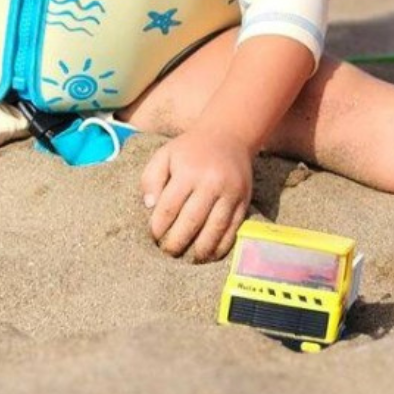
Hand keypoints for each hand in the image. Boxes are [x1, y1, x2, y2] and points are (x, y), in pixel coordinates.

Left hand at [141, 127, 254, 262]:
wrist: (228, 135)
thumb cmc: (190, 149)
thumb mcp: (165, 155)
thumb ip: (151, 179)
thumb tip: (150, 207)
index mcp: (188, 171)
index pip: (169, 207)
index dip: (159, 227)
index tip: (154, 236)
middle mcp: (210, 183)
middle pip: (191, 222)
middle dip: (177, 242)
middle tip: (168, 252)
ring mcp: (230, 193)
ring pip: (214, 230)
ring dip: (200, 250)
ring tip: (188, 259)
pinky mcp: (244, 201)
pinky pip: (233, 230)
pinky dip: (221, 246)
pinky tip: (209, 254)